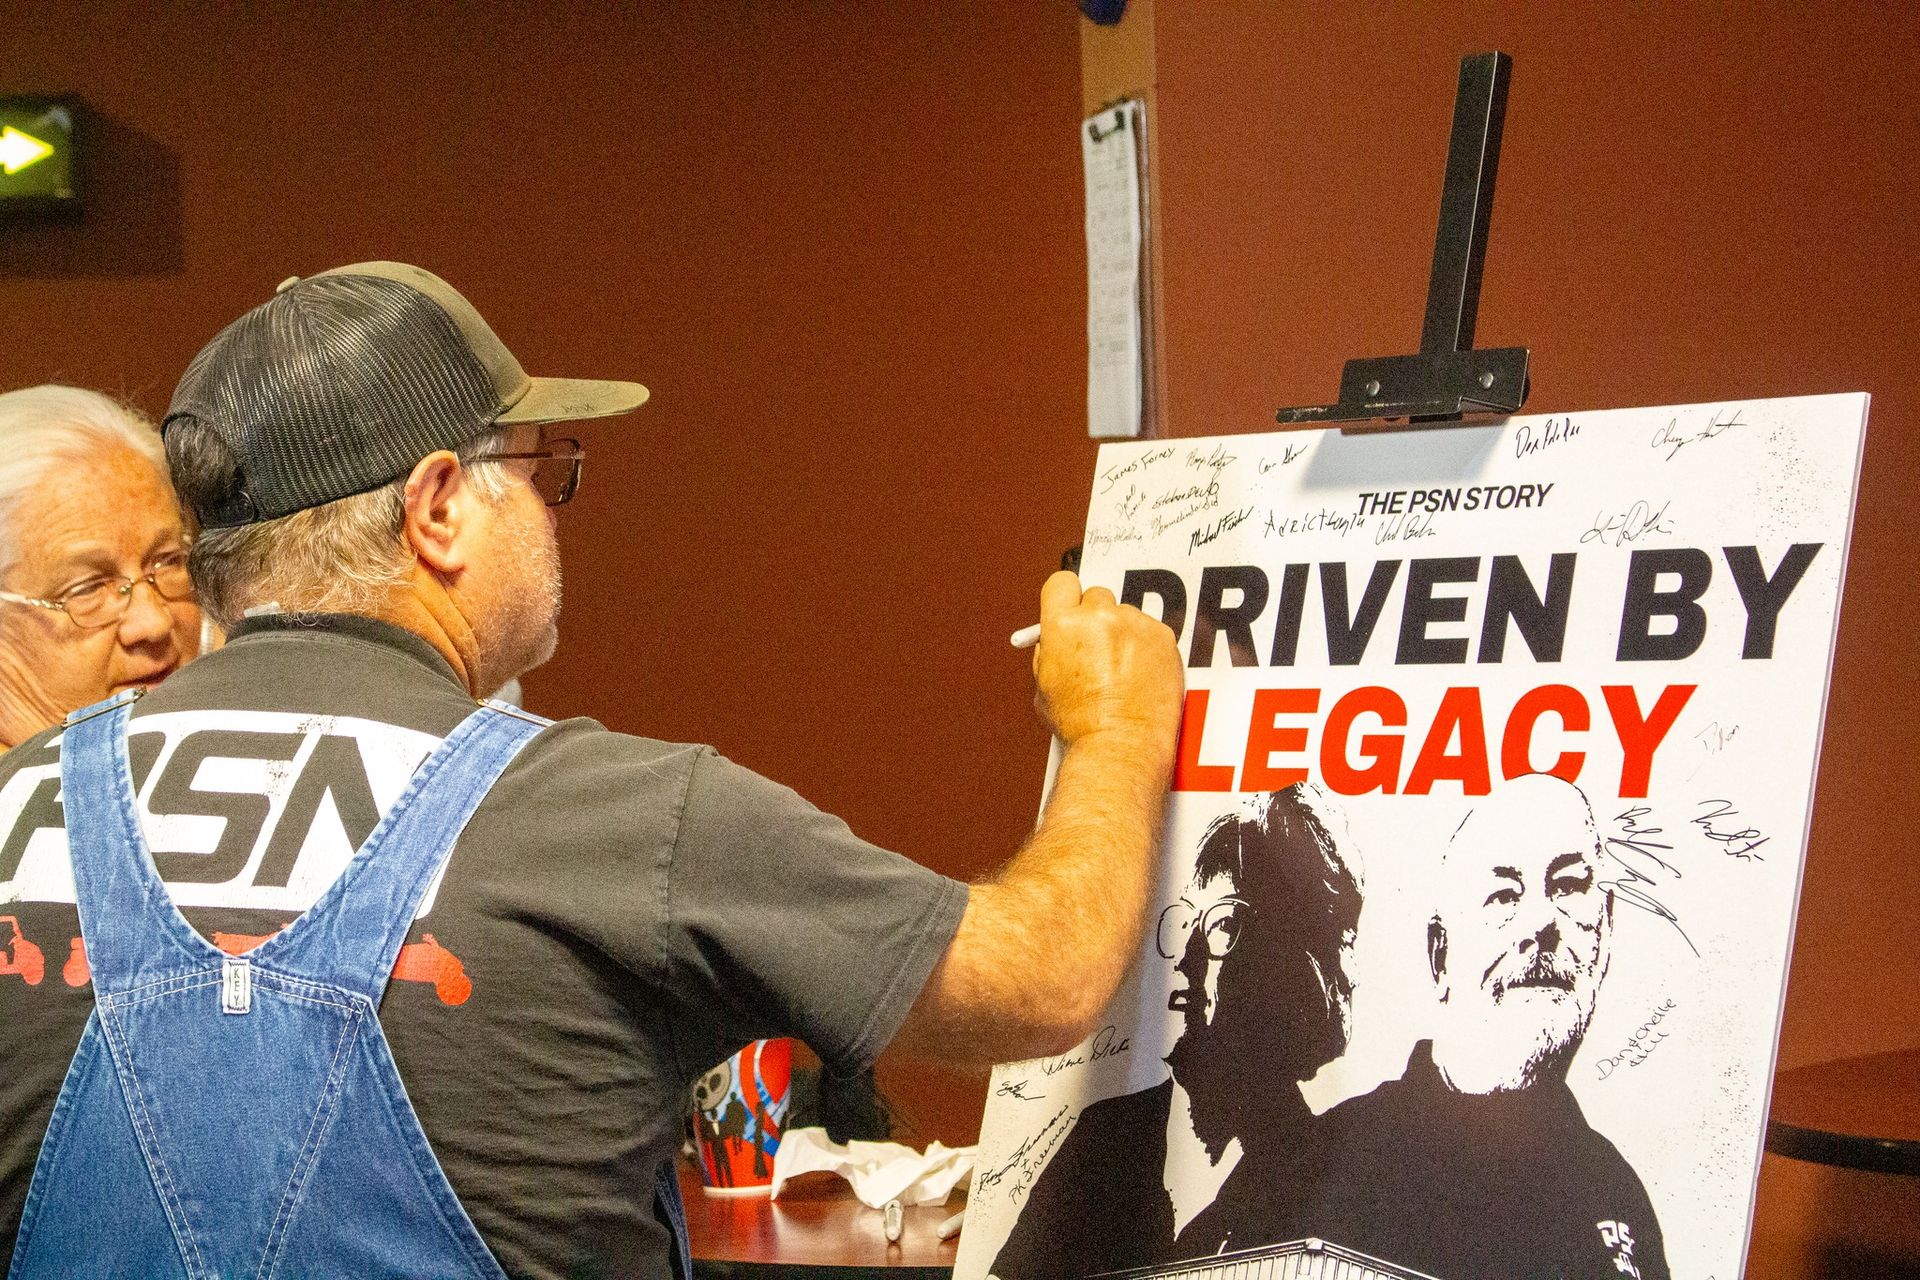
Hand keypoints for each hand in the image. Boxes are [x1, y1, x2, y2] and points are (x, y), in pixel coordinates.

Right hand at [1031, 570, 1181, 754]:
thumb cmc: (1082, 725)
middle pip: (1097, 596)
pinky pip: (1151, 632)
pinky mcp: (1163, 637)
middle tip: (1096, 647)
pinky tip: (1139, 674)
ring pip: (1126, 616)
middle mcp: (1099, 618)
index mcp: (1063, 625)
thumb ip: (1049, 653)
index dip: (1065, 597)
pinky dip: (1147, 648)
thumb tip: (1053, 640)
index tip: (1070, 607)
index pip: (1062, 583)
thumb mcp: (1045, 686)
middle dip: (1095, 618)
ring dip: (1123, 634)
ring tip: (1121, 671)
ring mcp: (1135, 625)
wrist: (1120, 744)